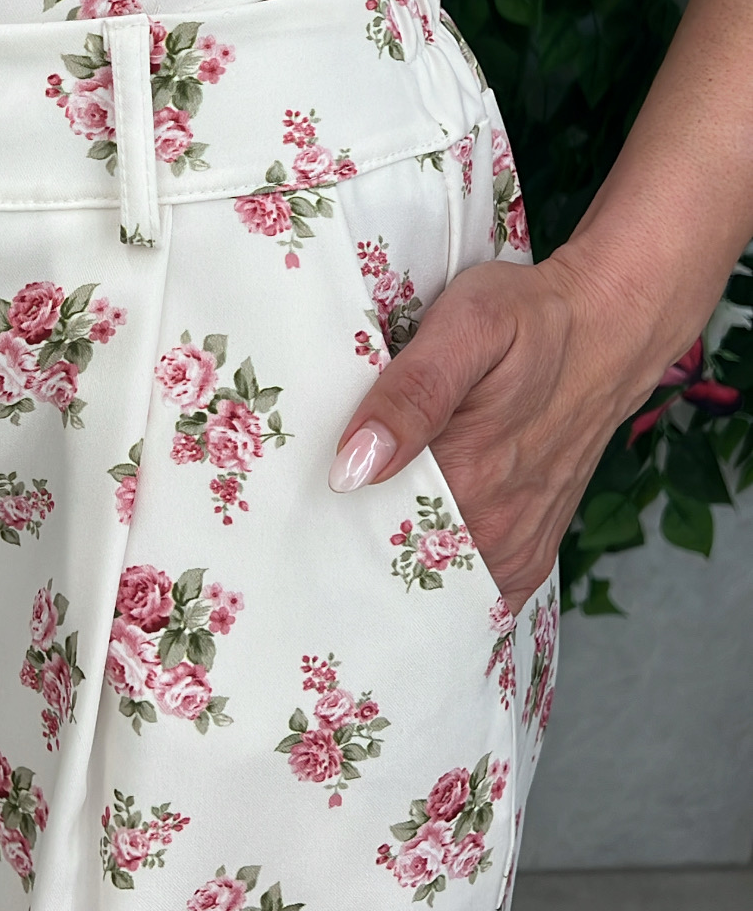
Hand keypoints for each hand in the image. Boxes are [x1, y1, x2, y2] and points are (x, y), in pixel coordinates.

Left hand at [327, 252, 649, 616]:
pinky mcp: (531, 549)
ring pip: (435, 585)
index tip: (304, 509)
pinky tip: (416, 545)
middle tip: (322, 513)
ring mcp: (517, 545)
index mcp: (468, 478)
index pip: (367, 540)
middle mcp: (496, 527)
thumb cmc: (531, 319)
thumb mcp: (466, 326)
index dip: (329, 526)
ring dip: (396, 566)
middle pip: (397, 569)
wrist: (607, 328)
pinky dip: (444, 580)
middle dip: (355, 549)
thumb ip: (411, 393)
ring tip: (364, 522)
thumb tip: (354, 465)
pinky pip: (476, 592)